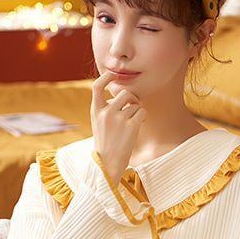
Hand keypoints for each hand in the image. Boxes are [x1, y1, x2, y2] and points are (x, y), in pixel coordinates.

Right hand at [91, 70, 146, 184]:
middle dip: (132, 98)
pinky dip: (143, 116)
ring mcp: (118, 119)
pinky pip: (142, 112)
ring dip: (137, 110)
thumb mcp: (98, 123)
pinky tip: (139, 124)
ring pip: (135, 104)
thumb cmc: (105, 142)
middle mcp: (106, 112)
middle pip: (124, 93)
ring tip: (133, 121)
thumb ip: (105, 107)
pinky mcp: (131, 127)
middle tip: (133, 106)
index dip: (106, 77)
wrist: (107, 164)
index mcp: (96, 110)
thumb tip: (118, 91)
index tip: (113, 74)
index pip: (97, 86)